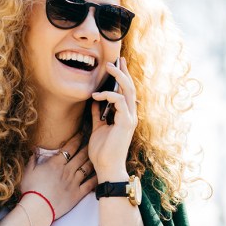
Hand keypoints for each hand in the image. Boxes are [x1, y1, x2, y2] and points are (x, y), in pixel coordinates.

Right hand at [19, 133, 97, 220]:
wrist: (37, 208)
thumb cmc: (31, 190)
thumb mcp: (28, 172)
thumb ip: (33, 160)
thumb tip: (34, 151)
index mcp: (56, 164)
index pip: (70, 148)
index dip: (77, 139)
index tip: (82, 133)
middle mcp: (67, 171)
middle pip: (81, 155)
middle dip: (88, 146)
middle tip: (93, 140)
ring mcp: (74, 182)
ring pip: (87, 167)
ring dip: (92, 160)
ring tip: (97, 155)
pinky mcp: (77, 194)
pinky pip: (90, 184)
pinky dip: (96, 178)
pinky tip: (100, 174)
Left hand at [89, 57, 137, 180]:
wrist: (107, 167)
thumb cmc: (102, 151)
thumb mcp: (98, 128)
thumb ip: (98, 114)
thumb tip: (94, 101)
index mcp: (125, 115)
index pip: (125, 92)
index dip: (122, 77)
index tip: (117, 64)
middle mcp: (130, 114)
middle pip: (130, 87)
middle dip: (123, 71)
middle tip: (117, 58)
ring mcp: (130, 118)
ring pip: (128, 91)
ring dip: (118, 77)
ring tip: (108, 66)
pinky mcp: (126, 122)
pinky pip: (119, 101)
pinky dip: (108, 95)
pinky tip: (96, 96)